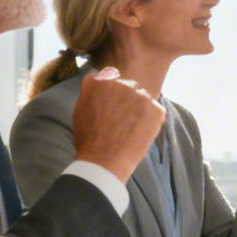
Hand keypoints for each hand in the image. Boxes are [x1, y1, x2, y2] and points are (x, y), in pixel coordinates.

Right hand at [71, 66, 166, 182]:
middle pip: (129, 86)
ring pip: (143, 98)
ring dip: (139, 109)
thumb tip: (98, 78)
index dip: (112, 90)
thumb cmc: (89, 138)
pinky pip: (155, 110)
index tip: (112, 104)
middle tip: (121, 120)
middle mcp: (121, 83)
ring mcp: (140, 95)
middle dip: (126, 99)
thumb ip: (90, 90)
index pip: (111, 75)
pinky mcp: (155, 108)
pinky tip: (140, 132)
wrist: (105, 161)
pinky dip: (151, 120)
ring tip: (129, 129)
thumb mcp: (80, 109)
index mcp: (101, 82)